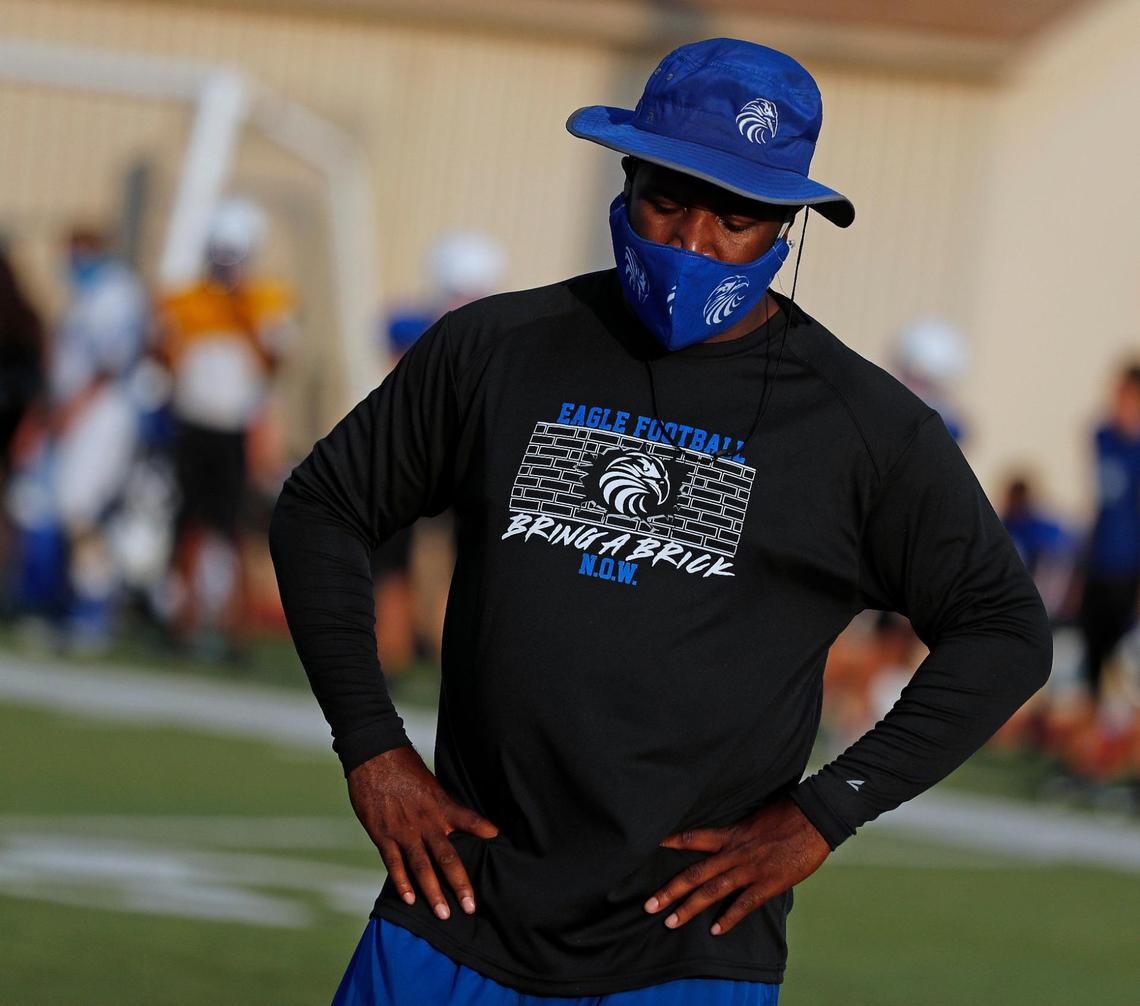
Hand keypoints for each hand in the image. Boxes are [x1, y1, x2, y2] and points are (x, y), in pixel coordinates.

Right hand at [347, 744, 500, 920]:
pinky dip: (402, 883)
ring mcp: (403, 830)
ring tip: (443, 914)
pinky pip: (394, 863)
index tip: (498, 840)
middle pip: (447, 856)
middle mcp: (426, 821)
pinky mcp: (383, 835)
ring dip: (432, 892)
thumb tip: (458, 822)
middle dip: (459, 884)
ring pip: (421, 867)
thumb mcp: (432, 784)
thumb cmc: (405, 768)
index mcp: (440, 805)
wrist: (373, 757)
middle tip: (470, 907)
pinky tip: (410, 899)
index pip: (467, 820)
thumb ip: (444, 807)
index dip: (483, 829)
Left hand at [644, 795, 829, 935]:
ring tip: (670, 922)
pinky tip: (716, 931)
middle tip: (649, 905)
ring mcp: (749, 868)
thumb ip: (737, 834)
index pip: (692, 837)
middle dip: (670, 890)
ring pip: (712, 891)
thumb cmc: (786, 814)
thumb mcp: (754, 819)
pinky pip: (744, 904)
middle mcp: (733, 852)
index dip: (670, 842)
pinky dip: (729, 918)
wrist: (814, 818)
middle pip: (694, 872)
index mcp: (730, 834)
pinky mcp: (768, 882)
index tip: (649, 846)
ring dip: (689, 908)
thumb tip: (726, 842)